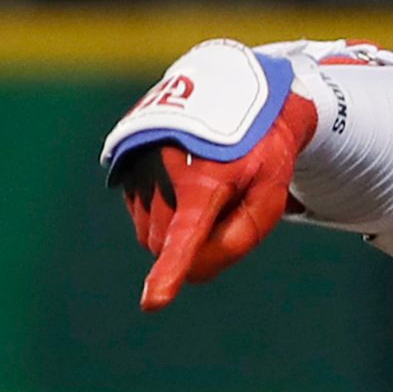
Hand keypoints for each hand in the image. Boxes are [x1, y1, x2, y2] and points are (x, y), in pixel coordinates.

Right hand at [100, 40, 320, 308]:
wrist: (236, 88)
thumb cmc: (260, 153)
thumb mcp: (268, 195)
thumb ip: (239, 239)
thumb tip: (193, 273)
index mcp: (205, 180)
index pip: (185, 236)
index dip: (170, 272)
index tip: (153, 303)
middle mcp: (162, 169)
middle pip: (164, 245)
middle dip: (192, 246)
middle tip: (224, 210)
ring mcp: (138, 163)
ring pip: (148, 234)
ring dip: (173, 230)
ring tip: (204, 189)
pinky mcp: (124, 159)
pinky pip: (139, 213)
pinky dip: (161, 211)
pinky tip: (183, 181)